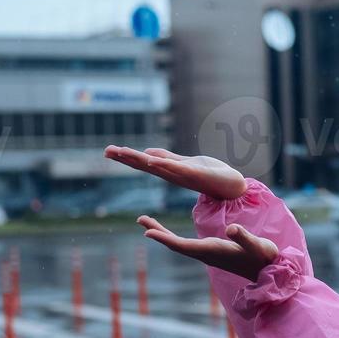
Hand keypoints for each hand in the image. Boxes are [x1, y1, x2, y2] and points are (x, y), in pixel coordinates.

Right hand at [103, 145, 247, 200]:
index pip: (142, 162)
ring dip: (138, 159)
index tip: (108, 151)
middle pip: (144, 164)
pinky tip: (150, 161)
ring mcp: (182, 174)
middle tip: (106, 151)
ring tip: (121, 152)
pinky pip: (176, 168)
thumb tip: (147, 154)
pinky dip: (162, 164)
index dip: (125, 157)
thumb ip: (166, 159)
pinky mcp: (195, 173)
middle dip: (125, 158)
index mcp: (169, 171)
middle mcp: (172, 174)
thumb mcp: (184, 164)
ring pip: (155, 166)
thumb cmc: (209, 174)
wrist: (232, 186)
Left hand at [135, 215, 278, 281]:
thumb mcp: (256, 244)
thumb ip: (244, 237)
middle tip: (140, 219)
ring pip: (179, 245)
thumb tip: (232, 228)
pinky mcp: (211, 253)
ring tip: (147, 222)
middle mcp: (205, 254)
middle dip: (157, 232)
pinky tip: (168, 232)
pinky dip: (173, 237)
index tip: (147, 232)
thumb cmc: (263, 256)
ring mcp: (207, 254)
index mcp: (212, 251)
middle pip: (175, 245)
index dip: (165, 239)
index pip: (182, 245)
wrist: (269, 270)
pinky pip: (186, 245)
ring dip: (163, 234)